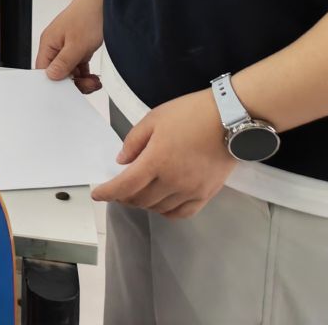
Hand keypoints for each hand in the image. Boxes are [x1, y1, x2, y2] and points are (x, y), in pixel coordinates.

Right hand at [36, 0, 104, 93]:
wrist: (103, 1)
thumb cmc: (88, 15)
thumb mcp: (77, 45)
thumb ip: (63, 63)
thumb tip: (51, 76)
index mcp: (48, 43)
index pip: (44, 70)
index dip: (55, 82)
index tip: (69, 88)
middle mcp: (55, 45)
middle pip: (57, 73)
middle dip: (73, 82)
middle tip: (87, 84)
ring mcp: (67, 47)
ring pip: (69, 71)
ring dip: (81, 79)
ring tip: (93, 81)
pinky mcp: (78, 47)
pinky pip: (78, 66)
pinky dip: (85, 73)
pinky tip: (93, 77)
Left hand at [91, 90, 235, 218]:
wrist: (230, 119)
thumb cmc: (190, 114)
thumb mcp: (155, 118)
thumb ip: (134, 141)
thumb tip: (122, 162)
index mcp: (156, 161)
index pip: (125, 186)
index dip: (108, 193)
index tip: (97, 194)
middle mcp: (172, 181)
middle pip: (140, 200)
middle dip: (124, 197)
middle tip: (118, 190)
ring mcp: (190, 191)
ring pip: (159, 208)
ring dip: (144, 204)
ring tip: (139, 193)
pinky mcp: (206, 195)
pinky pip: (181, 213)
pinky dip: (166, 211)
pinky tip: (161, 203)